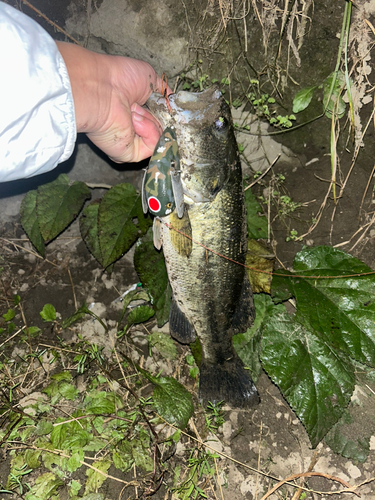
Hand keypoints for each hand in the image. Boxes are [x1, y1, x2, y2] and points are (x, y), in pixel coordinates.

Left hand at [57, 42, 168, 162]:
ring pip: (160, 138)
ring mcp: (131, 142)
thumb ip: (164, 93)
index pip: (160, 119)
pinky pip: (152, 146)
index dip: (166, 114)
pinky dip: (149, 132)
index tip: (169, 107)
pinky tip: (134, 120)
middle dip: (159, 116)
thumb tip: (173, 101)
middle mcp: (133, 128)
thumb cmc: (120, 77)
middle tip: (142, 104)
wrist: (102, 88)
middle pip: (162, 129)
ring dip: (152, 122)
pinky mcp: (129, 154)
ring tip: (134, 111)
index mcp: (137, 111)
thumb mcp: (151, 78)